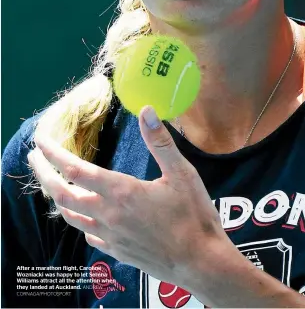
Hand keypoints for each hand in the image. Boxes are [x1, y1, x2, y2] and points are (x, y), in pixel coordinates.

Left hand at [27, 105, 226, 287]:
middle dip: (43, 174)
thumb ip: (160, 141)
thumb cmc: (194, 215)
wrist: (200, 263)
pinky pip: (88, 234)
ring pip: (71, 216)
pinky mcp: (117, 251)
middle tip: (34, 157)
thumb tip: (147, 110)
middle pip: (62, 195)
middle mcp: (108, 215)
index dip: (53, 153)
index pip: (75, 170)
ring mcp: (110, 236)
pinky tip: (84, 216)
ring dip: (57, 197)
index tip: (40, 140)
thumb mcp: (182, 173)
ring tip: (52, 182)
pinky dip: (79, 220)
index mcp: (121, 192)